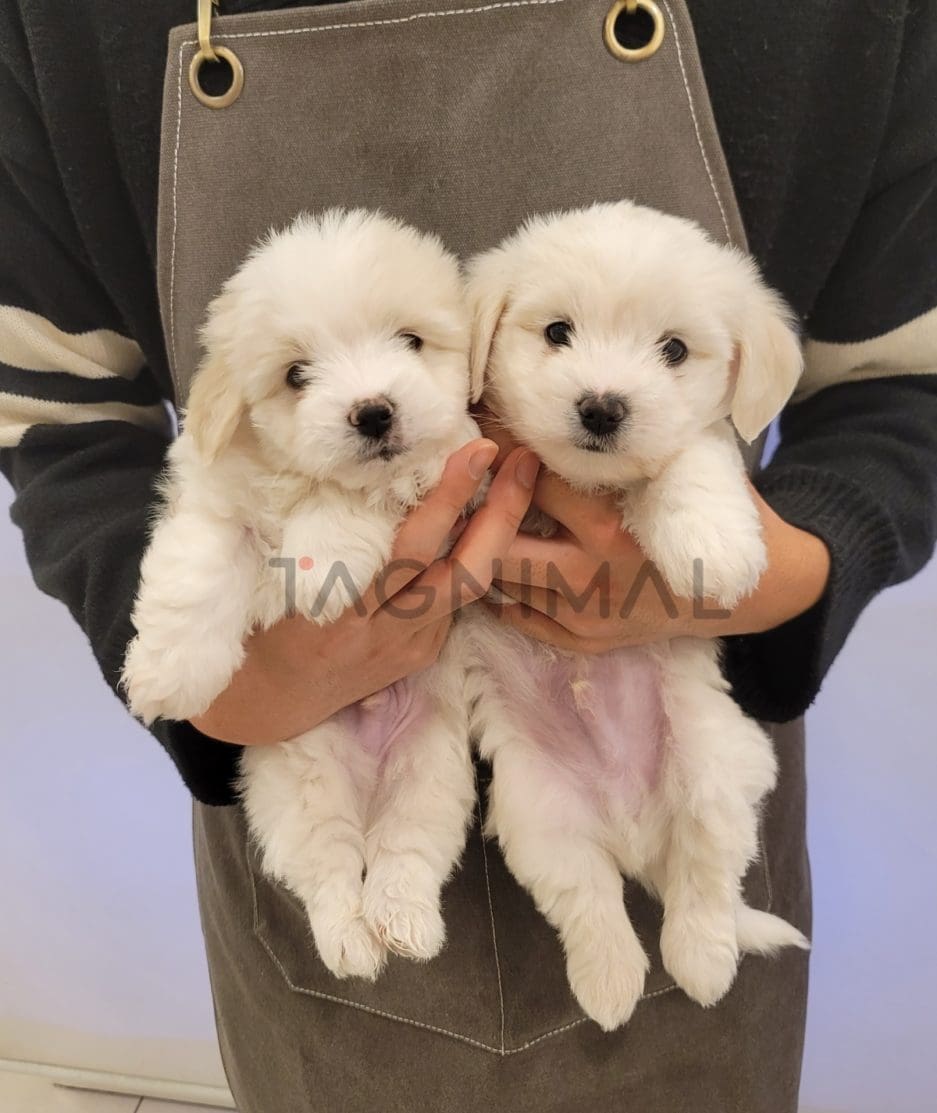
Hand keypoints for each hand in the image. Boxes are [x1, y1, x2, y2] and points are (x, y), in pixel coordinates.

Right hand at [191, 439, 539, 743]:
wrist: (270, 700)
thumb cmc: (265, 623)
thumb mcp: (280, 579)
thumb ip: (326, 536)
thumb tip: (372, 471)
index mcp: (347, 614)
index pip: (412, 552)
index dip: (447, 501)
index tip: (473, 451)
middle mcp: (388, 634)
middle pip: (463, 574)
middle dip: (501, 515)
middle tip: (522, 461)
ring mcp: (410, 648)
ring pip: (470, 588)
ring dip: (499, 532)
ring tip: (518, 480)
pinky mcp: (422, 655)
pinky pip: (456, 601)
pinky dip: (474, 558)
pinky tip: (488, 521)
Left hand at [479, 425, 829, 653]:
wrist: (752, 588)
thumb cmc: (716, 512)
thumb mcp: (685, 463)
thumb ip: (631, 441)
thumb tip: (576, 405)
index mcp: (610, 528)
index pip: (534, 482)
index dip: (509, 453)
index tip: (490, 434)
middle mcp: (588, 576)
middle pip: (501, 539)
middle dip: (480, 509)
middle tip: (466, 482)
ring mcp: (583, 615)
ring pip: (503, 580)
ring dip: (486, 547)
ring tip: (476, 518)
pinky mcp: (584, 641)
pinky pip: (521, 618)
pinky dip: (504, 590)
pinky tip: (498, 562)